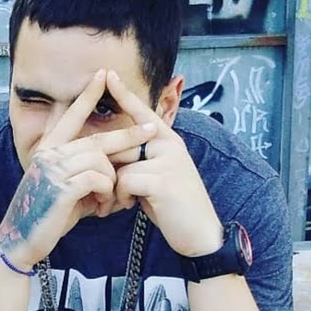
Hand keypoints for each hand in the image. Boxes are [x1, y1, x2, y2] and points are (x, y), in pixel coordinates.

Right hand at [0, 69, 155, 267]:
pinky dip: (106, 192)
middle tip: (152, 129)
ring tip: (111, 200)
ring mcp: (53, 170)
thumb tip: (114, 172)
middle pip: (97, 138)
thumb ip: (88, 174)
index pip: (71, 115)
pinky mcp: (60, 188)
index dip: (88, 95)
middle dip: (127, 134)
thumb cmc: (49, 215)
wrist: (23, 240)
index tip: (103, 74)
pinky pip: (97, 179)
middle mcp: (49, 154)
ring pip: (100, 160)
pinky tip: (103, 206)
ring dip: (113, 180)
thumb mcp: (69, 189)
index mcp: (49, 149)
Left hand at [104, 70, 223, 257]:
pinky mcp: (164, 179)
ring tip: (122, 205)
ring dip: (115, 189)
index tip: (108, 74)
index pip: (143, 113)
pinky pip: (125, 180)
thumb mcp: (157, 179)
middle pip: (121, 145)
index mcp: (169, 141)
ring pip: (121, 165)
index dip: (124, 94)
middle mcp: (170, 145)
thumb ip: (140, 163)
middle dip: (109, 172)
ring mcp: (169, 160)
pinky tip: (132, 208)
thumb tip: (111, 157)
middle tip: (110, 198)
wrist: (201, 236)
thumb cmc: (175, 209)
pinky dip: (122, 197)